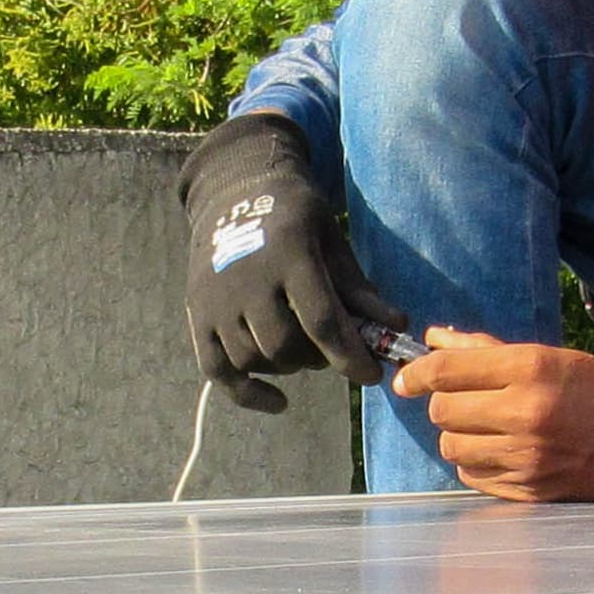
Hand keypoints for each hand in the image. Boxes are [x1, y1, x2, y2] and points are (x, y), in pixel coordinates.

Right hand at [179, 112, 406, 411]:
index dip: (350, 356)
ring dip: (287, 367)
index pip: (322, 321)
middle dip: (317, 359)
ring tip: (303, 352)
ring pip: (253, 359)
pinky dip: (247, 394)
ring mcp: (216, 300)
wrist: (233, 191)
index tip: (372, 376)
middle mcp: (246, 280)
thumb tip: (396, 326)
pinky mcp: (197, 315)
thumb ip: (358, 287)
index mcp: (288, 255)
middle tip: (332, 349)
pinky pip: (217, 371)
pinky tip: (278, 401)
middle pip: (285, 346)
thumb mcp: (331, 240)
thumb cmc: (294, 216)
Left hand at [395, 329, 593, 502]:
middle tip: (467, 400)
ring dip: (459, 435)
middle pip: (443, 411)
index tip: (406, 378)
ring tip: (484, 427)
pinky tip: (500, 452)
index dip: (417, 372)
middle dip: (446, 403)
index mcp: (532, 369)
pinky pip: (473, 477)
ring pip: (452, 447)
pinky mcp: (531, 491)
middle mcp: (526, 414)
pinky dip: (477, 464)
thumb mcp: (550, 356)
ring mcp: (527, 458)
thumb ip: (487, 348)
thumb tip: (433, 338)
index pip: (447, 370)